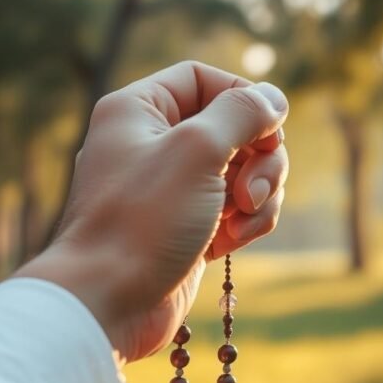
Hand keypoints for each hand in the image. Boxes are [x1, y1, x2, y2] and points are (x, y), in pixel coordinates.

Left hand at [15, 61, 288, 361]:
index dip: (243, 99)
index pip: (204, 80)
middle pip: (234, 127)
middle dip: (260, 158)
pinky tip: (229, 244)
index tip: (267, 129)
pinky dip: (245, 223)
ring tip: (242, 221)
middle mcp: (154, 144)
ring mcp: (172, 189)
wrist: (108, 302)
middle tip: (252, 191)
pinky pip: (236, 209)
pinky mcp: (189, 227)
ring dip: (259, 194)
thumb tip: (274, 99)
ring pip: (243, 170)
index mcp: (140, 111)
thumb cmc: (143, 221)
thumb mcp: (198, 149)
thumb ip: (243, 113)